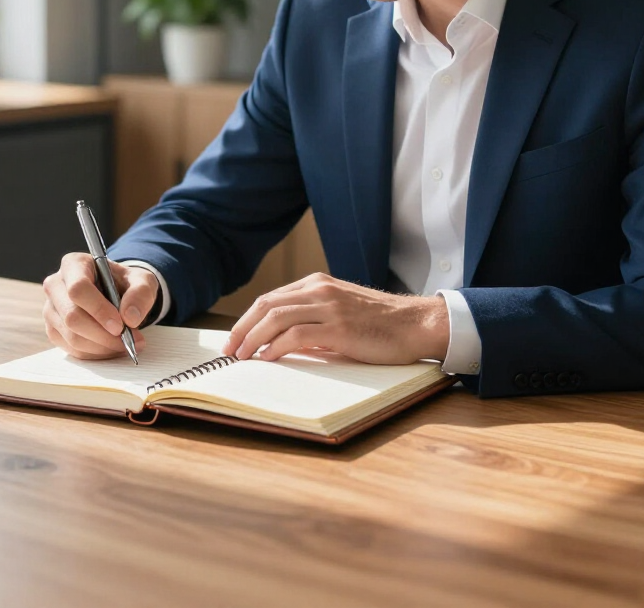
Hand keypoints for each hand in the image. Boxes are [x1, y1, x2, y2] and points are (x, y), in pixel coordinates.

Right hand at [43, 253, 157, 358]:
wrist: (116, 293)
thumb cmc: (125, 283)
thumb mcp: (142, 280)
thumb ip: (140, 293)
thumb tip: (130, 318)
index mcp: (74, 264)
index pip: (78, 289)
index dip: (98, 310)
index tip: (120, 326)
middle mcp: (56, 285)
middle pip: (72, 316)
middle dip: (102, 334)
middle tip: (128, 340)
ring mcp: (51, 309)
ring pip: (71, 336)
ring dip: (101, 346)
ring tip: (125, 344)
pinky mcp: (53, 330)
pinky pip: (71, 349)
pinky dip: (95, 353)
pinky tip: (112, 348)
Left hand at [222, 273, 449, 364]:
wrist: (414, 323)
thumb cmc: (380, 324)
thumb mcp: (340, 312)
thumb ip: (312, 320)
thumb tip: (280, 343)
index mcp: (318, 284)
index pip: (271, 299)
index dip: (248, 320)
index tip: (235, 339)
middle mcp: (320, 290)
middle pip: (267, 305)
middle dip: (242, 329)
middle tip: (229, 350)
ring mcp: (329, 307)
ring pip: (276, 318)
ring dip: (253, 339)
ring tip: (242, 357)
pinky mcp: (339, 327)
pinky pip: (296, 335)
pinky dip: (276, 348)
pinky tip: (268, 359)